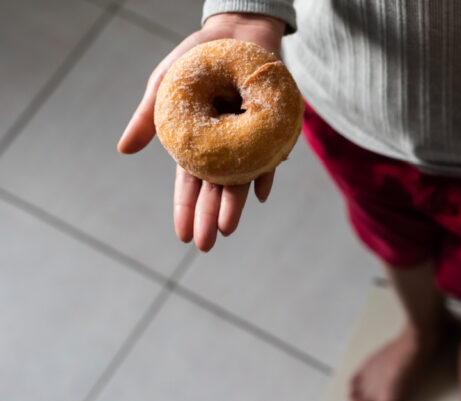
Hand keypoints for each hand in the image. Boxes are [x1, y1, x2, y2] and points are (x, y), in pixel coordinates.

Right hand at [117, 13, 285, 251]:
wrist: (235, 32)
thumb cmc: (196, 60)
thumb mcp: (165, 86)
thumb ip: (149, 118)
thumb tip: (124, 151)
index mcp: (196, 143)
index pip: (190, 183)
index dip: (186, 208)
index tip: (183, 235)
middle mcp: (224, 147)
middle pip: (216, 188)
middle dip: (210, 217)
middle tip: (206, 245)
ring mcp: (248, 138)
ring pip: (242, 177)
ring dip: (235, 203)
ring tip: (228, 228)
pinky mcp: (272, 126)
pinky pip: (271, 154)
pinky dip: (266, 172)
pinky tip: (261, 192)